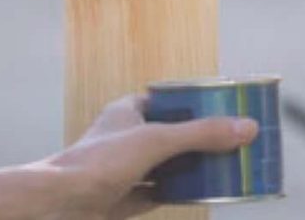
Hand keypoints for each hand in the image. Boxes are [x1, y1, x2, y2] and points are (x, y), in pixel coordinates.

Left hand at [0, 94, 260, 218]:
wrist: (57, 205)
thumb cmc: (98, 163)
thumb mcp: (156, 142)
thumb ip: (201, 134)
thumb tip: (247, 127)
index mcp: (128, 112)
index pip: (168, 99)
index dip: (195, 102)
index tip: (224, 107)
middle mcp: (125, 138)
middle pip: (172, 135)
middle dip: (201, 140)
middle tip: (234, 143)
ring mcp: (122, 171)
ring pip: (166, 166)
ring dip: (192, 169)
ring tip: (226, 169)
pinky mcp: (121, 199)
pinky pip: (157, 194)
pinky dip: (178, 194)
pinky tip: (201, 195)